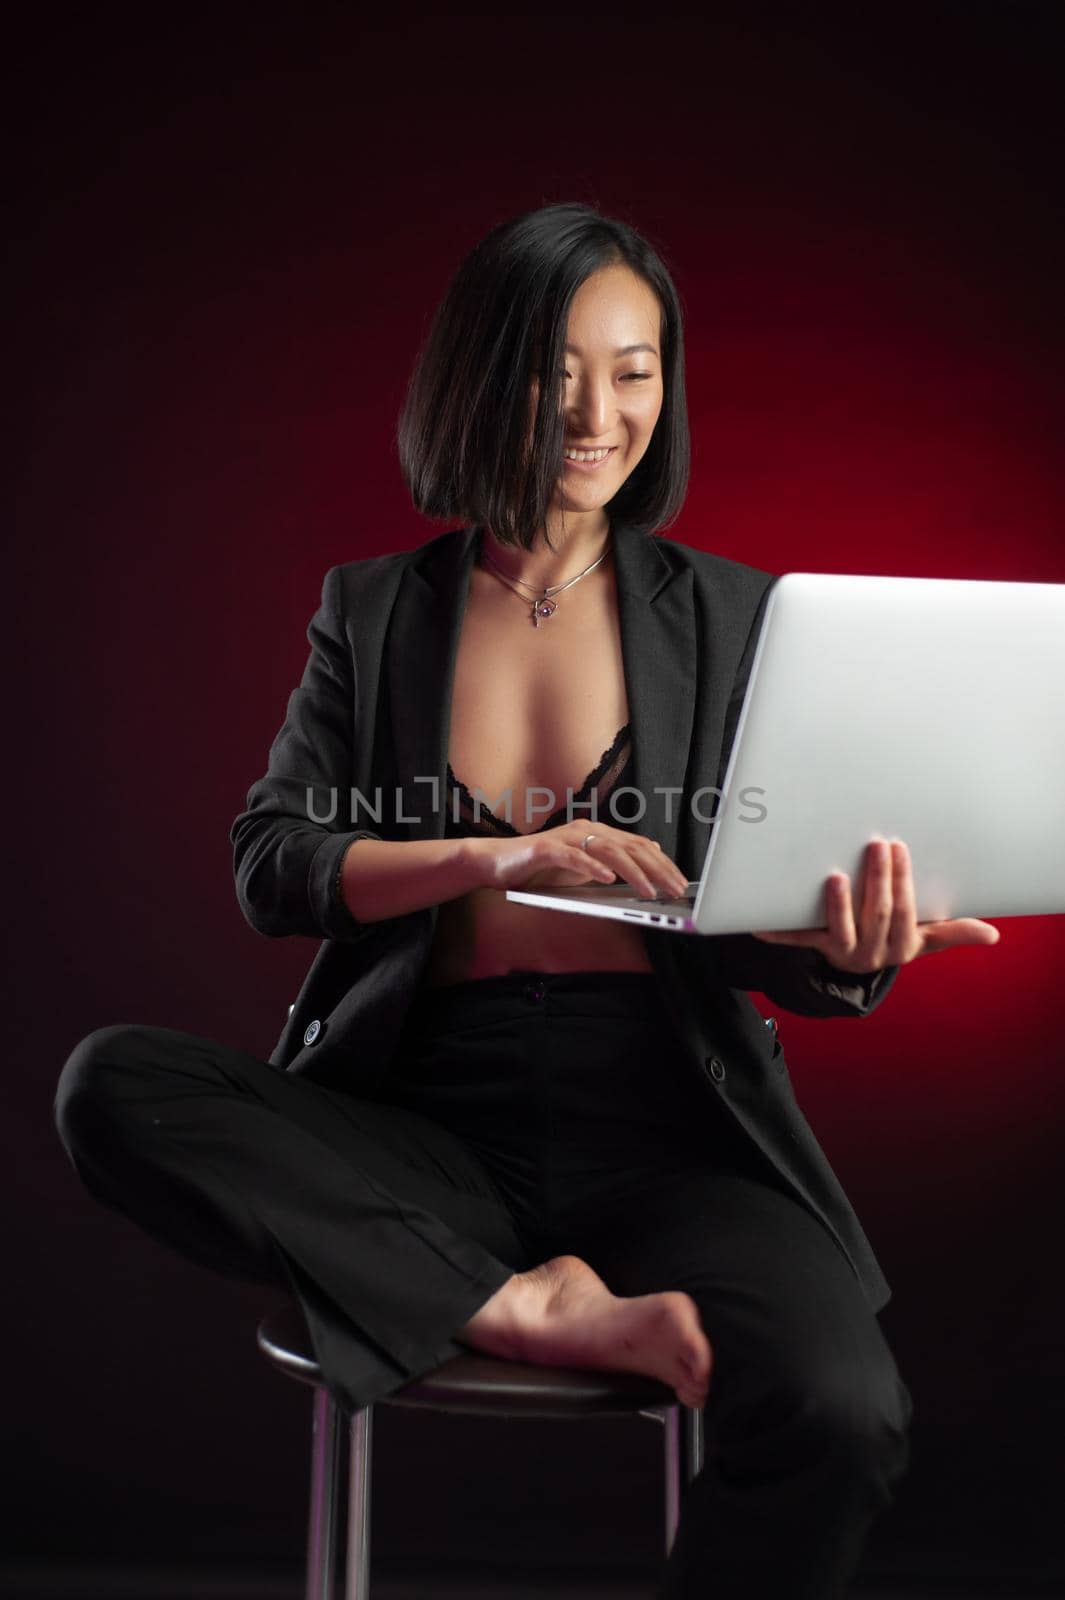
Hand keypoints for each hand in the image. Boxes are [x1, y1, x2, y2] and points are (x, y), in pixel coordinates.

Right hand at [472, 823, 689, 900]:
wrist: (497, 863)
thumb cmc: (540, 868)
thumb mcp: (583, 867)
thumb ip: (609, 862)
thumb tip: (642, 860)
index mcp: (597, 833)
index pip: (638, 846)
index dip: (662, 864)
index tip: (680, 883)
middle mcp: (585, 830)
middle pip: (629, 847)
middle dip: (657, 869)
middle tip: (675, 889)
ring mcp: (566, 837)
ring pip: (607, 851)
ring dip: (632, 872)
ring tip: (649, 891)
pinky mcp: (546, 849)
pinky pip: (573, 857)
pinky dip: (592, 867)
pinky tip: (607, 879)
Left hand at [751, 837, 1001, 972]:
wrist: (855, 969)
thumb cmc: (892, 939)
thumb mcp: (923, 938)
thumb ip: (952, 932)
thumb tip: (993, 935)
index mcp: (899, 946)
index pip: (904, 911)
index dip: (902, 882)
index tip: (900, 849)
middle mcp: (869, 953)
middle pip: (874, 915)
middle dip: (877, 880)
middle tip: (875, 846)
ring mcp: (839, 951)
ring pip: (838, 930)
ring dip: (837, 905)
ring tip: (834, 877)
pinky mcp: (812, 947)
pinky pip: (794, 939)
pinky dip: (775, 931)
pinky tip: (758, 922)